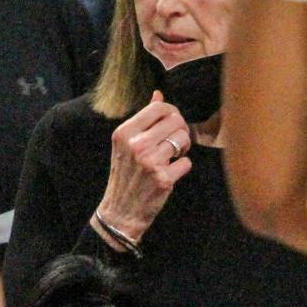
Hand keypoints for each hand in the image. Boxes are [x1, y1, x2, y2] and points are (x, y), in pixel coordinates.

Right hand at [96, 92, 192, 244]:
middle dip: (180, 130)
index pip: (159, 107)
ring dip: (183, 148)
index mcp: (124, 132)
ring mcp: (150, 162)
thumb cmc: (125, 175)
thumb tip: (158, 94)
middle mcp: (136, 145)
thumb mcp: (125, 144)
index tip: (172, 124)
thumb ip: (143, 119)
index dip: (172, 113)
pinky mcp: (163, 179)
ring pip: (183, 139)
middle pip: (175, 121)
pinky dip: (182, 167)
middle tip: (175, 142)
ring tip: (173, 156)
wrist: (120, 212)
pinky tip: (171, 173)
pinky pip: (187, 162)